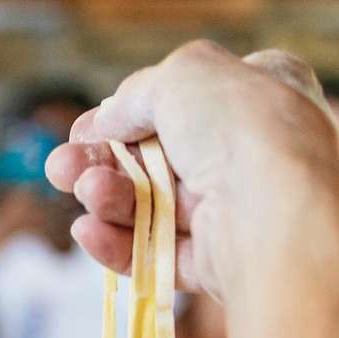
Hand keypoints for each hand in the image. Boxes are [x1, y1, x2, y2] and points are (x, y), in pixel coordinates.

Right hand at [43, 42, 338, 303]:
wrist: (279, 212)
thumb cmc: (241, 127)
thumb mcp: (183, 75)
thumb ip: (138, 92)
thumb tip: (109, 120)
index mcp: (263, 91)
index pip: (187, 97)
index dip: (131, 112)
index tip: (87, 128)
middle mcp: (254, 149)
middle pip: (158, 155)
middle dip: (102, 161)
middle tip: (59, 167)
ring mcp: (239, 208)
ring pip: (154, 204)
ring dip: (109, 198)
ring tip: (84, 193)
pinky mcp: (223, 262)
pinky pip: (161, 251)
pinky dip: (121, 244)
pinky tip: (89, 232)